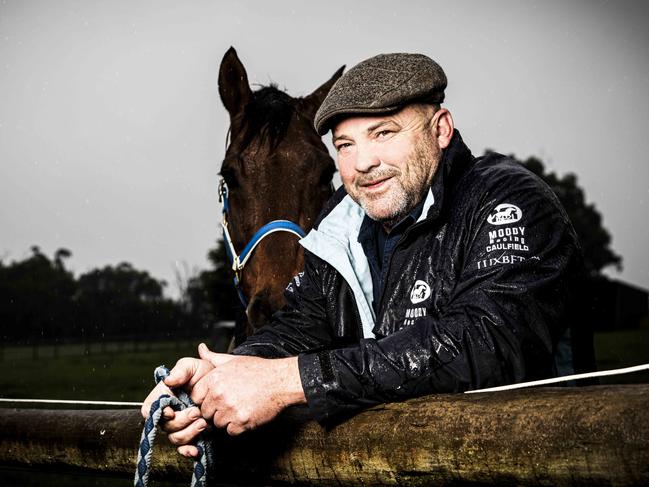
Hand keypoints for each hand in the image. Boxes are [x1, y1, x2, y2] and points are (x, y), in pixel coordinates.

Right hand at [140, 346, 214, 456]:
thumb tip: (168, 380)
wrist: (225, 385)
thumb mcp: (194, 366)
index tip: (170, 411)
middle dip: (181, 420)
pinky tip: (196, 450)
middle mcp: (169, 414)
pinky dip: (188, 451)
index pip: (149, 409)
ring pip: (175, 438)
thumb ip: (181, 370)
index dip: (156, 413)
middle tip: (196, 411)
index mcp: (164, 397)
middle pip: (165, 426)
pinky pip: (184, 448)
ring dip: (189, 433)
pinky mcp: (191, 435)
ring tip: (203, 422)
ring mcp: (180, 426)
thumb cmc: (205, 374)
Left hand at [191, 345, 305, 435]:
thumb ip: (213, 357)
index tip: (216, 396)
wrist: (280, 381)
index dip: (205, 398)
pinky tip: (246, 414)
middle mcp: (219, 394)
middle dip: (216, 410)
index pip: (196, 397)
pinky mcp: (241, 421)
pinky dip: (238, 426)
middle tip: (231, 402)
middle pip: (205, 412)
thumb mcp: (233, 360)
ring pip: (217, 423)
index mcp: (214, 379)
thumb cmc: (258, 370)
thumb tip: (200, 349)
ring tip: (240, 406)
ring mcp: (230, 409)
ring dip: (227, 419)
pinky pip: (231, 431)